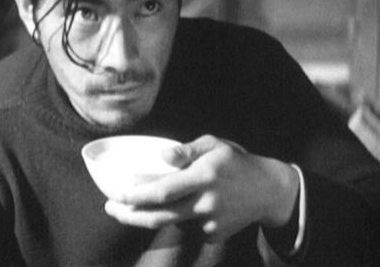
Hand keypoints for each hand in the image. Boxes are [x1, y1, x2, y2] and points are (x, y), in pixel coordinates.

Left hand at [104, 135, 298, 242]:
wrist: (269, 191)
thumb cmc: (236, 162)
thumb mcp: (214, 144)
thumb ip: (186, 150)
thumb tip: (161, 156)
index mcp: (203, 177)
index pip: (162, 191)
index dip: (136, 196)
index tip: (115, 195)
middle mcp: (205, 203)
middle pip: (159, 216)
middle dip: (129, 215)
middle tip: (110, 208)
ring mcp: (210, 222)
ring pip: (171, 222)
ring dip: (150, 215)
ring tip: (136, 205)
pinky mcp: (214, 235)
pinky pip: (187, 226)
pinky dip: (178, 216)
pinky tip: (186, 204)